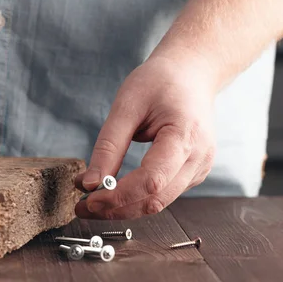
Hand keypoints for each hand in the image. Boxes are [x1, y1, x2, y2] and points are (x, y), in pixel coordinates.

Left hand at [75, 54, 216, 218]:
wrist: (190, 73)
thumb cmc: (160, 82)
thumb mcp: (126, 105)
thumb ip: (108, 146)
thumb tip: (89, 183)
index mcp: (185, 136)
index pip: (151, 181)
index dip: (118, 197)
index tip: (88, 201)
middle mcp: (199, 158)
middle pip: (155, 200)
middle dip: (116, 209)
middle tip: (81, 208)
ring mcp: (200, 167)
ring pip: (160, 202)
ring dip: (125, 207)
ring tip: (91, 201)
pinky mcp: (193, 172)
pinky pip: (164, 193)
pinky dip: (137, 197)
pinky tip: (114, 191)